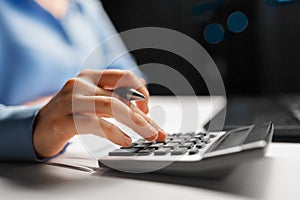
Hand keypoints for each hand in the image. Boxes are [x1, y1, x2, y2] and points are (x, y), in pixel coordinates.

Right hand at [33, 70, 166, 157]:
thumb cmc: (69, 115)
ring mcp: (70, 100)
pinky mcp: (63, 120)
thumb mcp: (94, 101)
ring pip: (110, 107)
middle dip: (143, 116)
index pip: (123, 77)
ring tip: (148, 136)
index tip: (147, 110)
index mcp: (90, 77)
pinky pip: (94, 123)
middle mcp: (80, 84)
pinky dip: (113, 132)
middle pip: (120, 97)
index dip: (140, 91)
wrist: (37, 129)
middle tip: (157, 132)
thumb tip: (144, 96)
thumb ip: (116, 98)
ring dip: (134, 122)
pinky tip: (125, 140)